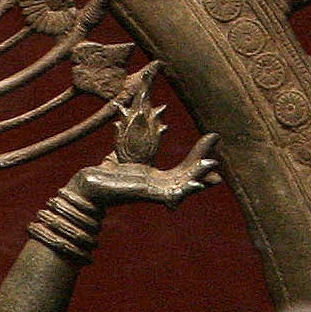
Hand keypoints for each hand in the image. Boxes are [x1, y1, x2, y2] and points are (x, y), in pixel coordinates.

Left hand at [71, 135, 221, 210]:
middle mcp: (159, 187)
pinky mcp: (150, 197)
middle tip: (217, 159)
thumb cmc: (110, 173)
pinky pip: (174, 195)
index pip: (184, 168)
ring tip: (212, 166)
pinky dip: (188, 189)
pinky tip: (197, 182)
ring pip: (183, 186)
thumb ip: (139, 140)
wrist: (94, 185)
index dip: (198, 156)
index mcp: (158, 179)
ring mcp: (155, 194)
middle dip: (202, 168)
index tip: (214, 139)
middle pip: (187, 177)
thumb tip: (141, 114)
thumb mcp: (129, 154)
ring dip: (199, 176)